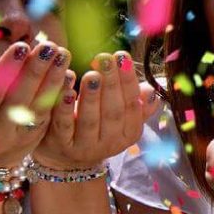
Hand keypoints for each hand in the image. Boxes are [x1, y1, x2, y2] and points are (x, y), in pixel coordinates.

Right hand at [0, 40, 69, 170]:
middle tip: (49, 47)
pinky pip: (49, 116)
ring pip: (38, 107)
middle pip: (19, 99)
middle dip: (35, 71)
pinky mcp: (35, 141)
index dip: (7, 70)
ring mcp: (18, 141)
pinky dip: (59, 95)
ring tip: (63, 55)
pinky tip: (67, 74)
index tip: (22, 46)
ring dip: (53, 80)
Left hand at [34, 51, 161, 169]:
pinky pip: (64, 125)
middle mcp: (111, 143)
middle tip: (106, 59)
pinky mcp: (62, 146)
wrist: (67, 156)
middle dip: (112, 84)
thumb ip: (136, 102)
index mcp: (129, 133)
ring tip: (91, 74)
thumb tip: (151, 91)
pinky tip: (66, 91)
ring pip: (90, 121)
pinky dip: (65, 108)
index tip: (123, 57)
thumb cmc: (98, 125)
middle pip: (113, 112)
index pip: (132, 105)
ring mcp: (86, 147)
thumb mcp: (120, 117)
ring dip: (91, 96)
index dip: (129, 81)